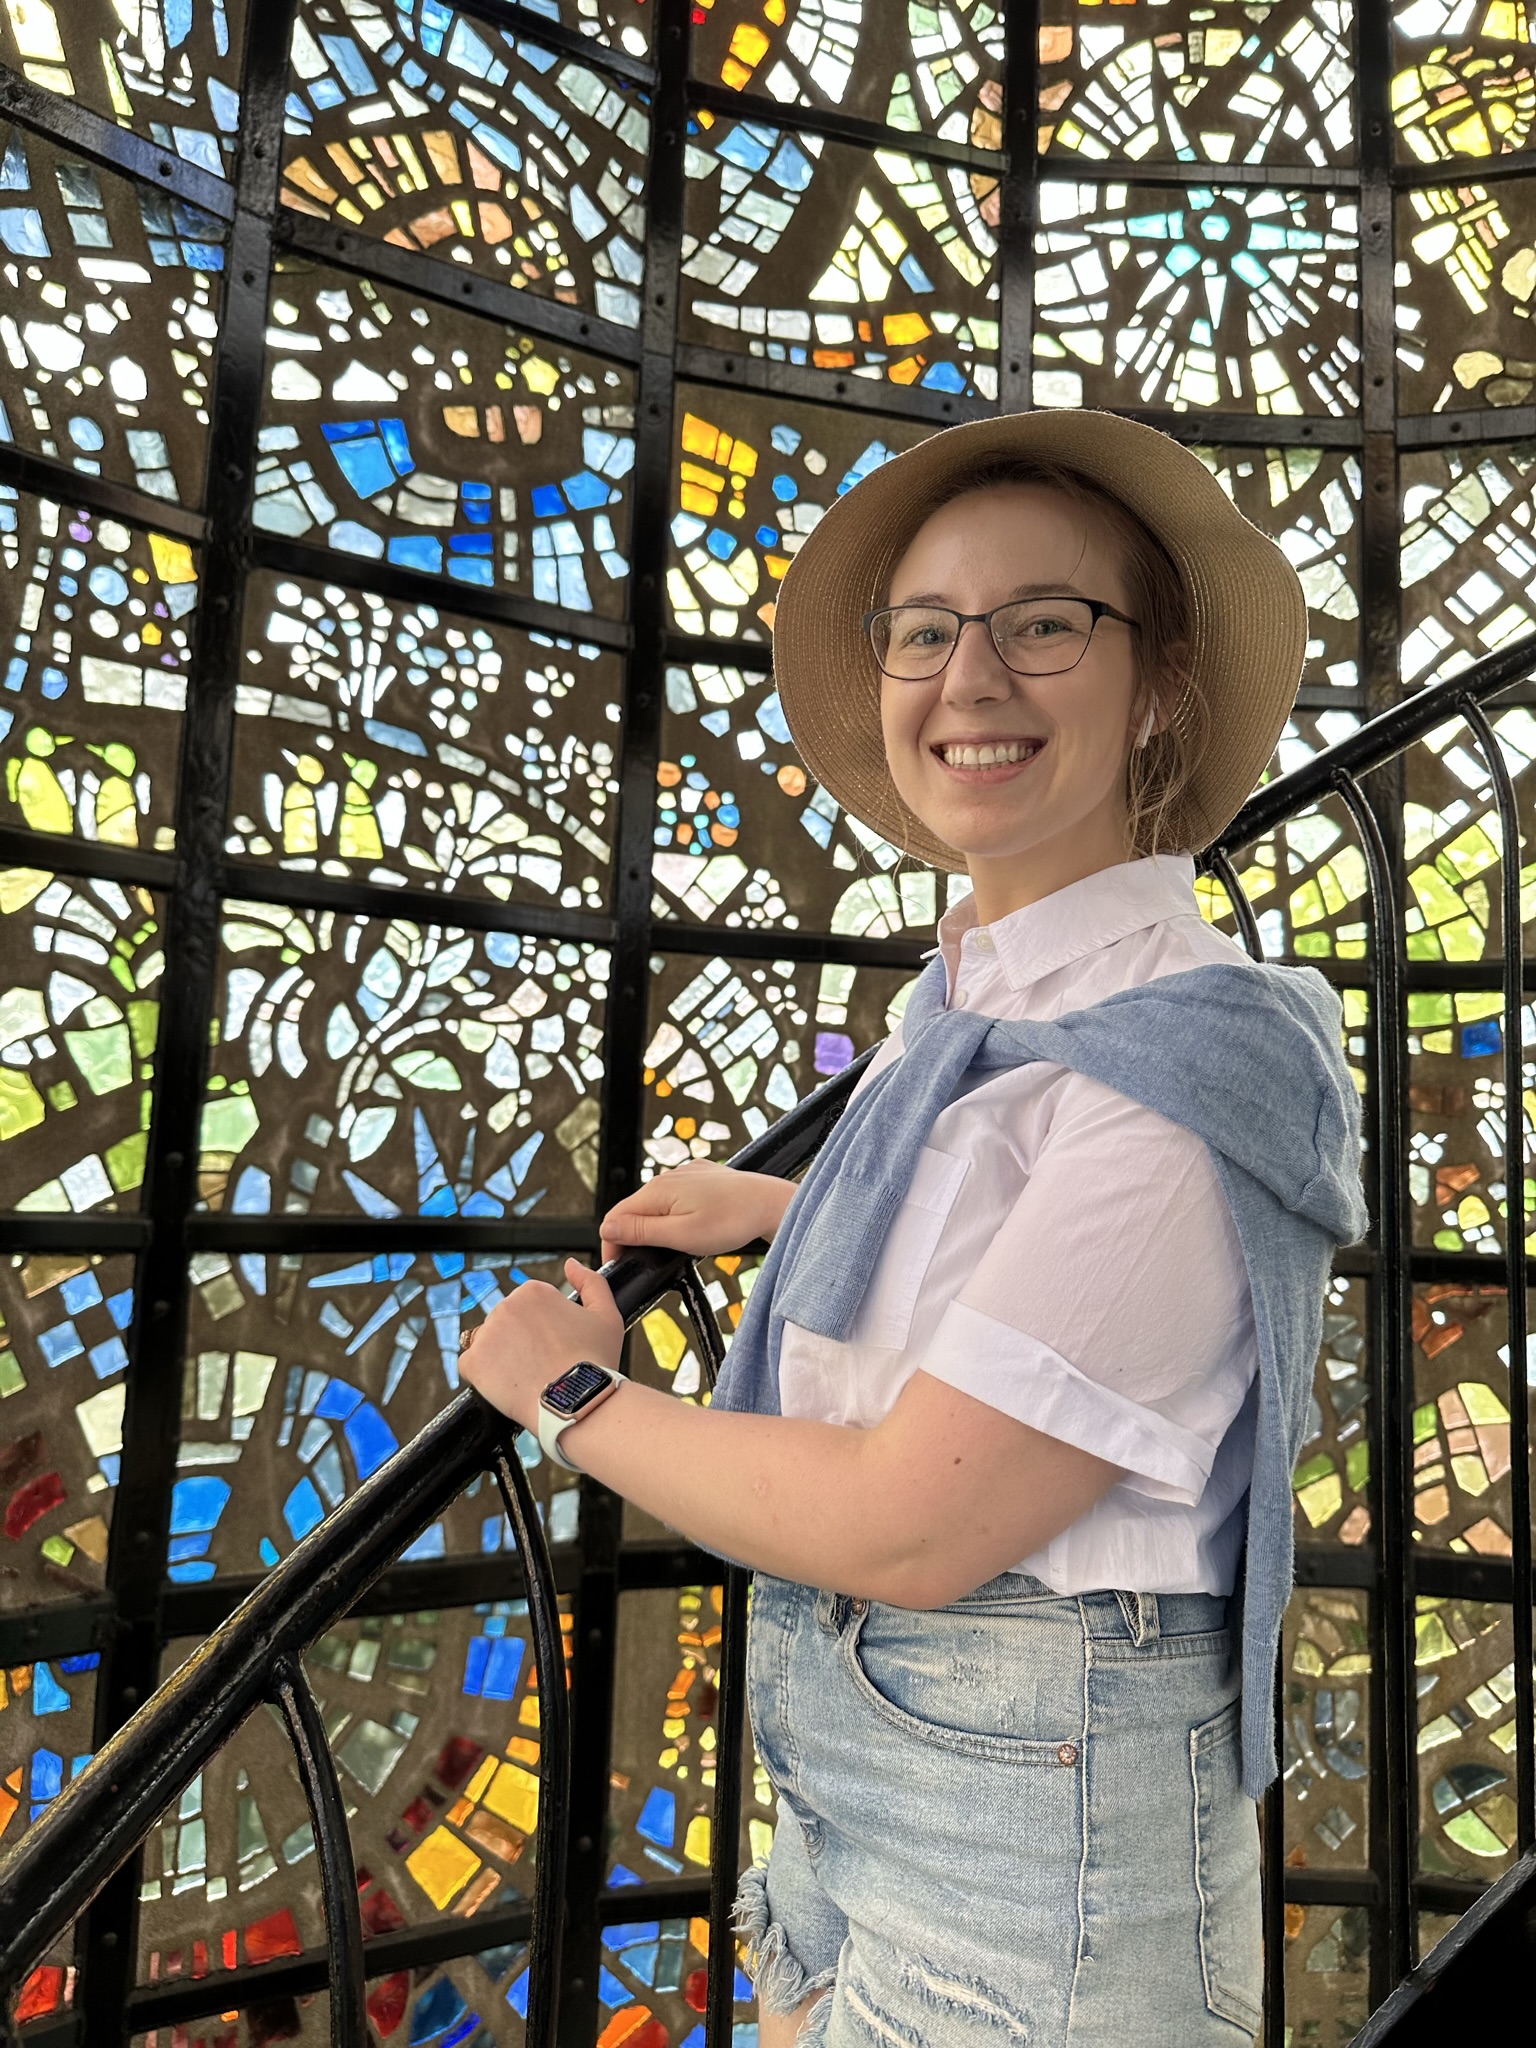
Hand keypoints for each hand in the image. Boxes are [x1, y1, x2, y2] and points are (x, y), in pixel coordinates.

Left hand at [459, 1258, 623, 1427]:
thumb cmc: (595, 1363)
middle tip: (544, 1365)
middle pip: (507, 1324)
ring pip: (489, 1344)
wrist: (577, 1403)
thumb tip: (572, 1264)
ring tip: (529, 1377)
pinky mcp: (472, 1362)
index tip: (555, 1347)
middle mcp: (505, 1306)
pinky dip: (486, 1378)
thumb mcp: (606, 1315)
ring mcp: (486, 1334)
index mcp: (533, 1291)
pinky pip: (472, 1366)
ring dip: (502, 1358)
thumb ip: (591, 1282)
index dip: (543, 1331)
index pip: (528, 1308)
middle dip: (521, 1342)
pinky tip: (511, 1386)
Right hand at [600, 1162, 794, 1263]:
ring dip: (653, 1226)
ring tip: (669, 1248)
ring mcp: (684, 1174)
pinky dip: (673, 1214)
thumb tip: (607, 1227)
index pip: (615, 1216)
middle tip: (646, 1262)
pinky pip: (675, 1196)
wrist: (770, 1204)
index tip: (618, 1265)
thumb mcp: (682, 1235)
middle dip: (632, 1236)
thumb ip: (642, 1231)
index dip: (611, 1243)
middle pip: (634, 1209)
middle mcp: (667, 1177)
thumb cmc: (732, 1221)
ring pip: (655, 1203)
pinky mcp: (700, 1177)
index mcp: (657, 1191)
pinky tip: (689, 1228)